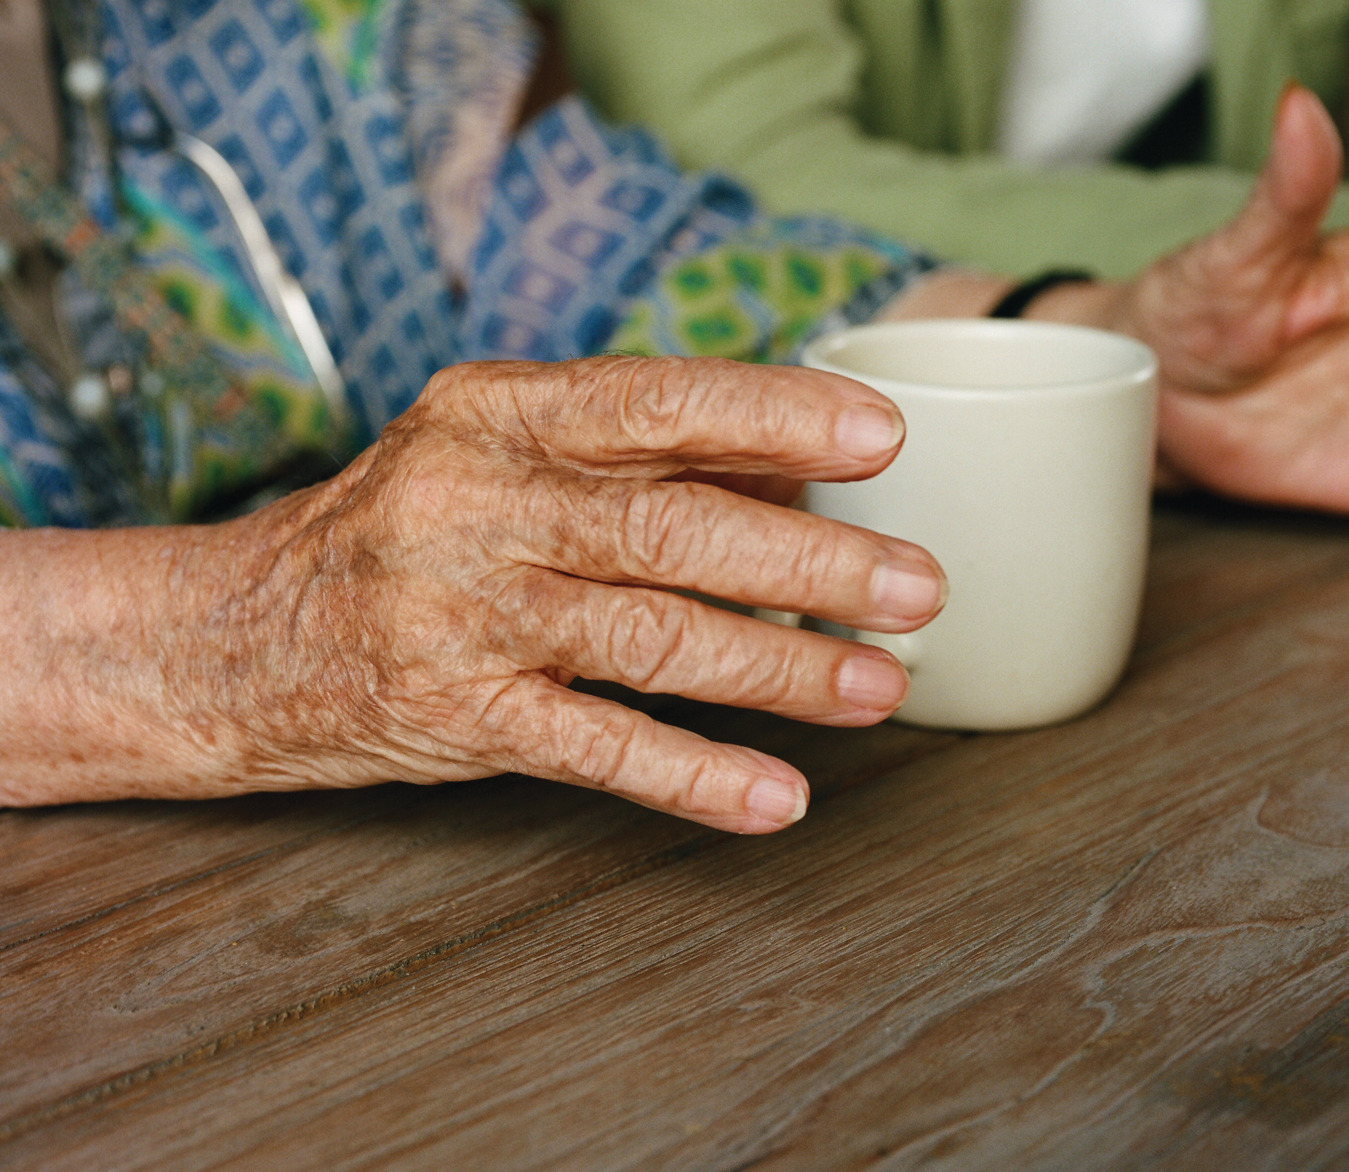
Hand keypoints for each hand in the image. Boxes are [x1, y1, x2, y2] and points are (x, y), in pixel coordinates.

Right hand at [3, 358, 945, 832]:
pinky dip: (695, 775)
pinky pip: (595, 748)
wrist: (241, 635)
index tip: (882, 437)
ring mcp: (461, 611)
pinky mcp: (455, 714)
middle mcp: (477, 501)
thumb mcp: (500, 455)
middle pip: (669, 527)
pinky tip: (777, 797)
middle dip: (811, 563)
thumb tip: (806, 474)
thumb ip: (638, 458)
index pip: (656, 401)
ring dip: (781, 668)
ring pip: (649, 637)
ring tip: (882, 687)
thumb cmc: (408, 531)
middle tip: (918, 586)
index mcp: (498, 412)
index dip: (776, 415)